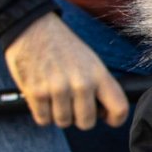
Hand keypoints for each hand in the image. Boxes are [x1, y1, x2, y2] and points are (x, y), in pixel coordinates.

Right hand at [4, 13, 128, 128]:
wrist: (32, 28)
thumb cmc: (63, 46)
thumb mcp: (91, 61)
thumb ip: (99, 85)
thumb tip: (103, 111)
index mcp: (99, 75)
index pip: (119, 109)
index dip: (115, 119)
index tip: (107, 119)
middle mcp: (81, 84)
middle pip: (86, 123)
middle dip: (80, 118)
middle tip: (73, 106)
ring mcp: (58, 89)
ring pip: (64, 122)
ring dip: (59, 115)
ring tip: (56, 98)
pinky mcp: (36, 93)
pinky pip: (43, 120)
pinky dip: (42, 114)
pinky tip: (43, 100)